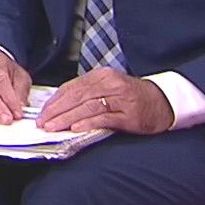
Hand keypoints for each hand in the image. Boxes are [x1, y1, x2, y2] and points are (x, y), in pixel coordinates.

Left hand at [35, 68, 173, 134]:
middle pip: (77, 97)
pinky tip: (75, 129)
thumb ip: (87, 94)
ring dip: (67, 118)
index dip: (55, 101)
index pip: (72, 87)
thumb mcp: (108, 88)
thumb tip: (59, 107)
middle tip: (42, 122)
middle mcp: (110, 84)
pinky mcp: (128, 115)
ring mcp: (120, 99)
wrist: (162, 102)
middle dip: (56, 111)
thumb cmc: (131, 96)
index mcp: (102, 76)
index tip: (42, 113)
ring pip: (87, 107)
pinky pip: (104, 118)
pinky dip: (88, 123)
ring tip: (53, 127)